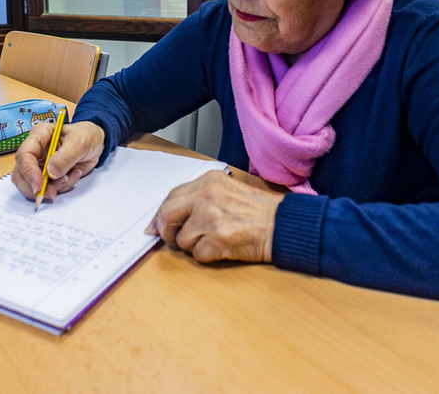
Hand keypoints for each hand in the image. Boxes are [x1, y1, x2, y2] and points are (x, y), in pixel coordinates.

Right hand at [11, 121, 104, 200]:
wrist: (95, 143)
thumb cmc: (86, 135)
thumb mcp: (79, 142)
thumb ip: (65, 156)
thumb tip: (50, 172)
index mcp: (39, 136)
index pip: (24, 155)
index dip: (28, 172)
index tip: (39, 185)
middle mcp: (35, 151)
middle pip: (21, 174)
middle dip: (35, 187)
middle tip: (52, 193)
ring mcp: (40, 165)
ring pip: (32, 185)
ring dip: (51, 188)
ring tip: (69, 177)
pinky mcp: (48, 176)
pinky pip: (49, 188)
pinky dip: (62, 187)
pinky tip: (74, 174)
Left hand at [145, 170, 283, 263]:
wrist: (283, 225)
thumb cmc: (259, 210)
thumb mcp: (228, 190)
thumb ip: (200, 198)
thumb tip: (169, 216)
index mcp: (209, 181)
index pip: (172, 196)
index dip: (160, 215)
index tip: (155, 226)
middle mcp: (207, 196)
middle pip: (167, 214)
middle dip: (166, 231)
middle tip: (172, 239)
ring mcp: (211, 217)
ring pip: (182, 239)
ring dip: (194, 245)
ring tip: (215, 239)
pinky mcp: (218, 239)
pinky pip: (197, 254)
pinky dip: (207, 255)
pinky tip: (223, 248)